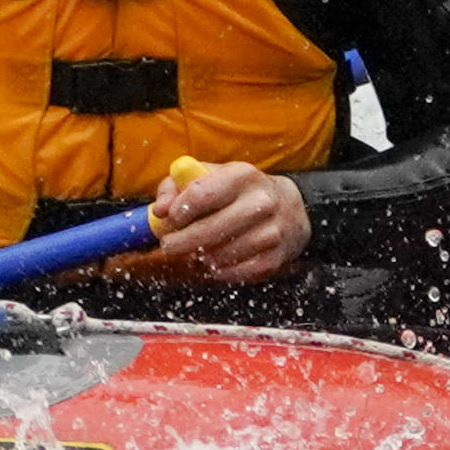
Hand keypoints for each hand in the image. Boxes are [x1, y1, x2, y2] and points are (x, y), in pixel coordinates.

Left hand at [119, 156, 308, 285]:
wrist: (290, 208)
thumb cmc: (237, 192)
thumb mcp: (209, 177)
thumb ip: (176, 187)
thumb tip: (159, 210)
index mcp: (243, 176)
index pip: (201, 195)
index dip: (178, 211)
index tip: (170, 219)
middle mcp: (262, 201)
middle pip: (210, 230)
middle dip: (181, 241)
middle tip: (169, 245)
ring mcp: (272, 232)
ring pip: (221, 255)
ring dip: (202, 256)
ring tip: (198, 250)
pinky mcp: (275, 258)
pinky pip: (235, 273)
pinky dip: (219, 271)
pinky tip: (217, 261)